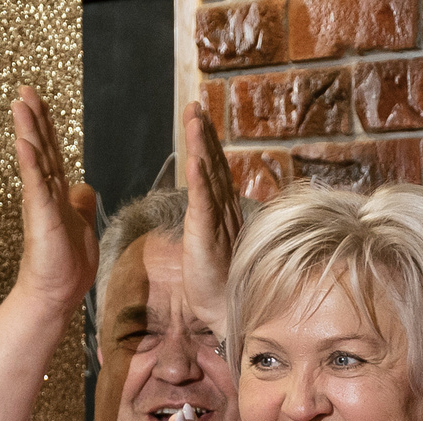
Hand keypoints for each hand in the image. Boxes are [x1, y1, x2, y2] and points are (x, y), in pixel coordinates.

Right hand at [9, 85, 97, 313]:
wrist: (57, 293)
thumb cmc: (66, 264)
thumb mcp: (81, 224)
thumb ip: (80, 203)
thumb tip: (84, 186)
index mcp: (57, 192)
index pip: (52, 151)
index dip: (47, 126)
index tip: (37, 100)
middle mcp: (46, 192)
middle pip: (41, 147)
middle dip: (34, 118)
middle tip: (25, 90)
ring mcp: (41, 203)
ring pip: (35, 160)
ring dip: (28, 131)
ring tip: (19, 104)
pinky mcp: (41, 217)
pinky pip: (35, 186)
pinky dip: (30, 164)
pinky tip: (23, 144)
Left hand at [180, 100, 246, 340]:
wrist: (228, 314)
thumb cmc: (222, 287)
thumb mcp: (211, 248)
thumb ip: (211, 226)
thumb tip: (208, 212)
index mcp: (223, 213)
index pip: (215, 171)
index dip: (208, 143)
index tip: (200, 116)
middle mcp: (225, 212)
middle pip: (215, 165)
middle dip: (205, 133)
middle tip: (196, 103)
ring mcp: (219, 223)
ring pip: (209, 177)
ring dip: (201, 146)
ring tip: (194, 117)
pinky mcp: (208, 237)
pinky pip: (203, 204)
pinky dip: (199, 181)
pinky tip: (195, 159)